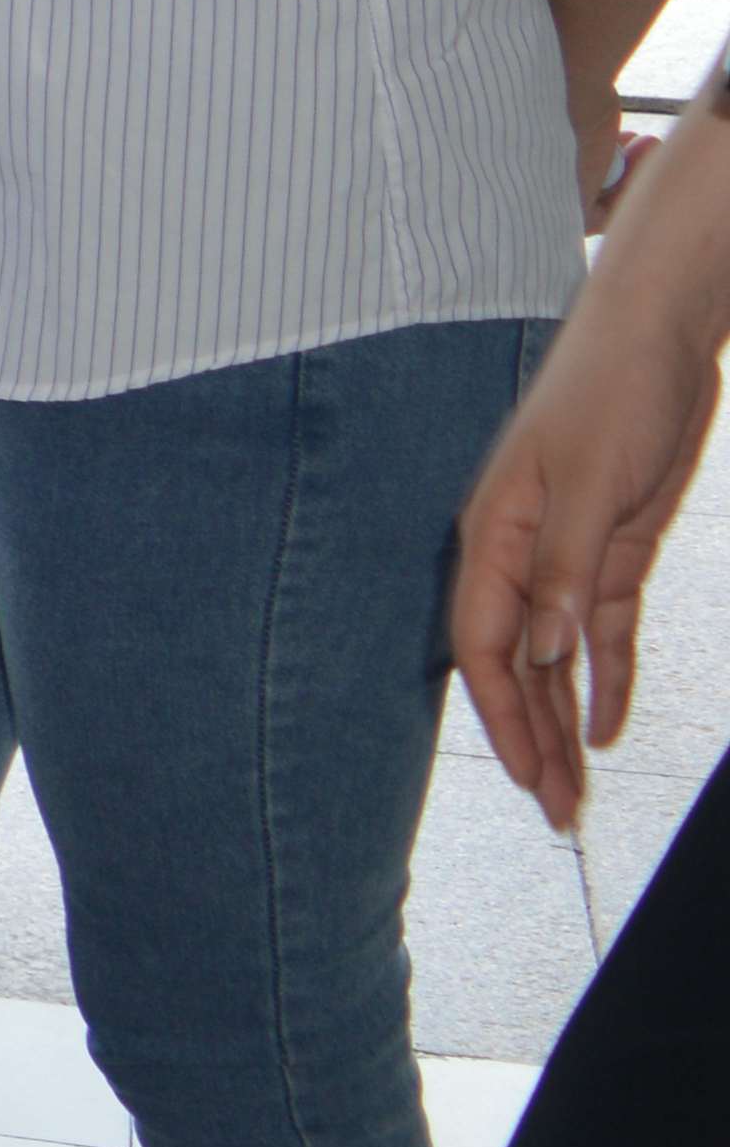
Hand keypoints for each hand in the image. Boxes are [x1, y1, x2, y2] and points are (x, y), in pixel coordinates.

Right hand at [452, 282, 721, 834]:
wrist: (660, 333)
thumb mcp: (592, 481)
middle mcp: (522, 555)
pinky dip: (603, 679)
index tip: (531, 777)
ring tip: (575, 790)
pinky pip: (601, 632)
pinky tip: (605, 724)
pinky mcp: (612, 550)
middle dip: (531, 742)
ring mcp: (567, 555)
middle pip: (518, 666)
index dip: (504, 717)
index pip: (486, 645)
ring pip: (556, 658)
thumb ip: (565, 567)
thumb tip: (542, 652)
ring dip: (562, 722)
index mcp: (496, 534)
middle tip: (558, 814)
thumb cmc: (611, 388)